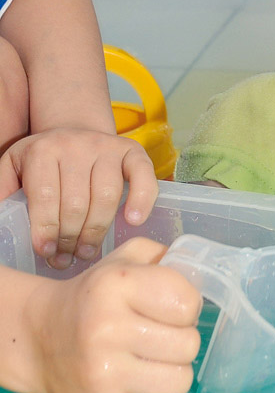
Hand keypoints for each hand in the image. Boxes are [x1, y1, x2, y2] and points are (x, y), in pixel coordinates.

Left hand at [0, 129, 158, 267]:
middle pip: (76, 203)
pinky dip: (142, 199)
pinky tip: (132, 221)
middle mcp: (75, 144)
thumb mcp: (12, 170)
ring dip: (96, 232)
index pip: (45, 197)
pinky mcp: (132, 150)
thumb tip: (0, 225)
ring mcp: (106, 146)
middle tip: (64, 259)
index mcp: (42, 150)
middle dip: (69, 239)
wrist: (72, 133)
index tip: (45, 252)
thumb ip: (3, 193)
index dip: (46, 230)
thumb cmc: (40, 163)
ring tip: (85, 251)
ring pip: (106, 197)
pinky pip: (142, 175)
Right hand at [24, 238, 200, 392]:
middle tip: (159, 337)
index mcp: (115, 286)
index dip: (186, 306)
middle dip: (181, 340)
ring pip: (180, 382)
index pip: (187, 303)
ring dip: (172, 372)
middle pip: (189, 345)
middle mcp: (106, 331)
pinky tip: (138, 384)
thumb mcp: (125, 260)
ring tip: (151, 361)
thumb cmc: (95, 298)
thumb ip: (167, 257)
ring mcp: (104, 377)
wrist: (41, 341)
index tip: (168, 308)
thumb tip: (203, 276)